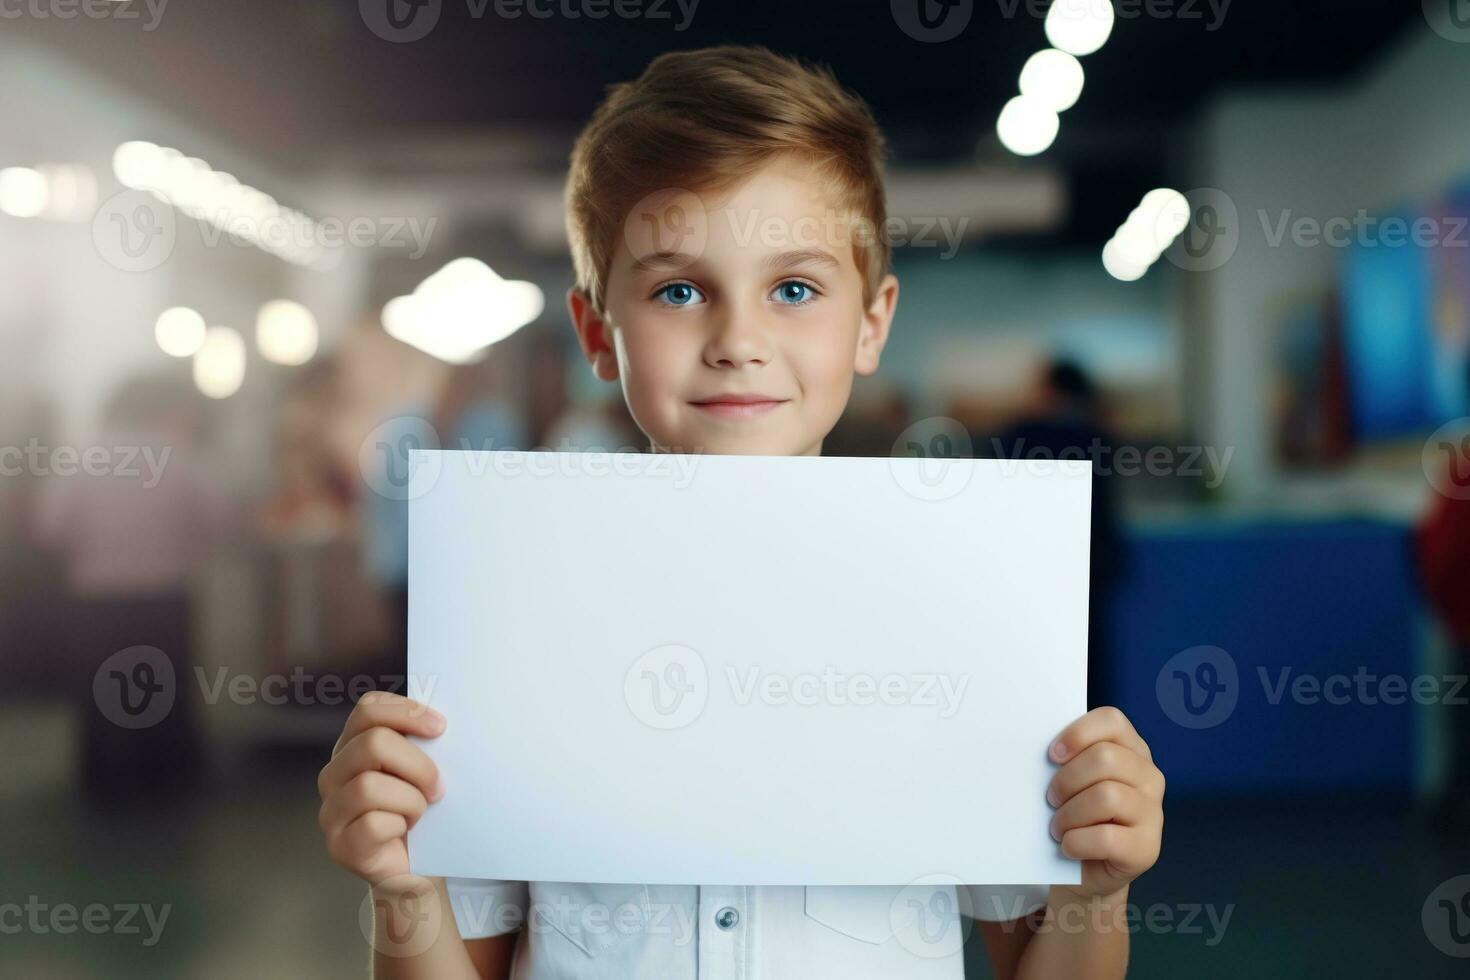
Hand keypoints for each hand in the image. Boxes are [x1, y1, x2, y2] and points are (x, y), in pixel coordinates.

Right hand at [318, 691, 445, 886]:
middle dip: (418, 764)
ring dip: (411, 800)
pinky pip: (372, 824)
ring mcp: (332, 811)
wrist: (418, 866)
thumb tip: (443, 725)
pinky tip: (405, 832)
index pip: (369, 708)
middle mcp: (334, 774)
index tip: (440, 728)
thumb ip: (424, 744)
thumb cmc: (423, 811)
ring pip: (370, 786)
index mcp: (353, 746)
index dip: (407, 712)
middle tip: (438, 787)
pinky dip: (399, 826)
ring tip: (420, 813)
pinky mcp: (340, 846)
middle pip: (373, 744)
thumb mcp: (423, 770)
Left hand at [1046, 706, 1163, 898]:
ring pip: (1106, 796)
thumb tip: (1041, 752)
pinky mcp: (1147, 848)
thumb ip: (1069, 760)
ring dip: (1068, 814)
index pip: (1112, 720)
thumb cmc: (1077, 816)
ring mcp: (1153, 813)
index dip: (1078, 734)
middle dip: (1067, 780)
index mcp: (1132, 750)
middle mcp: (1150, 777)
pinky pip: (1105, 837)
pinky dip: (1076, 842)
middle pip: (1105, 758)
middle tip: (1051, 799)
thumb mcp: (1074, 781)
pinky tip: (1069, 846)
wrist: (1085, 869)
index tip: (1052, 755)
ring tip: (1057, 826)